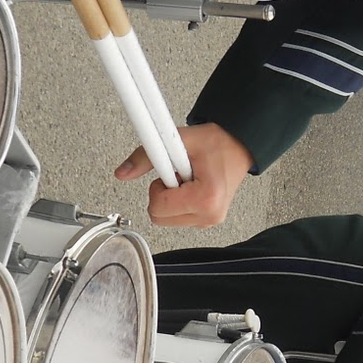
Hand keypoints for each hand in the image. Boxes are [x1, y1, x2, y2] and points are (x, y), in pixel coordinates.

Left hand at [114, 123, 253, 226]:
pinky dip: (179, 202)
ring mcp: (210, 220)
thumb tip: (123, 172)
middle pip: (159, 217)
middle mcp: (210, 215)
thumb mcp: (178, 141)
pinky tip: (191, 187)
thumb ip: (145, 156)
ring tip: (187, 179)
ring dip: (170, 198)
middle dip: (162, 194)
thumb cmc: (217, 143)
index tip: (171, 171)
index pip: (157, 207)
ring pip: (166, 219)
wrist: (238, 146)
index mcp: (205, 199)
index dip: (158, 186)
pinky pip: (178, 218)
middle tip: (178, 175)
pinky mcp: (208, 220)